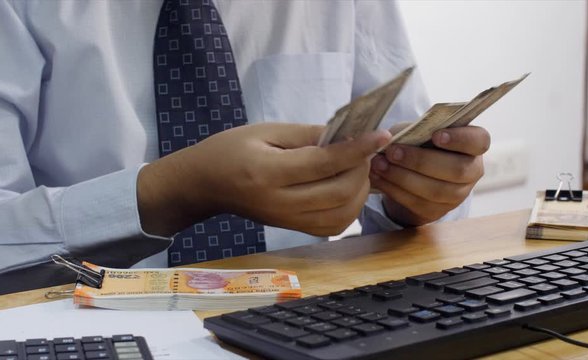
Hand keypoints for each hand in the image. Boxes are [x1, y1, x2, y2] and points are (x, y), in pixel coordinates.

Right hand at [138, 123, 390, 236]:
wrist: (206, 184)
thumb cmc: (232, 150)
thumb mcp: (266, 131)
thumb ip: (307, 134)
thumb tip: (347, 136)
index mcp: (268, 172)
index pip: (323, 163)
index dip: (357, 149)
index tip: (381, 135)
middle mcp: (280, 203)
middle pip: (338, 193)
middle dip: (362, 170)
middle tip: (364, 150)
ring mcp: (287, 221)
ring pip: (341, 215)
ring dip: (360, 192)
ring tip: (357, 169)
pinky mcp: (292, 229)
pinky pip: (332, 226)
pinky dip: (350, 209)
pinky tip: (348, 189)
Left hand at [369, 126, 489, 226]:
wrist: (411, 171)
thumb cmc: (418, 142)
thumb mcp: (418, 130)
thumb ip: (413, 130)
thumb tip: (391, 137)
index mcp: (474, 145)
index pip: (479, 141)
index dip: (460, 139)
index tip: (436, 135)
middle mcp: (472, 171)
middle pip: (456, 169)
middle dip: (421, 160)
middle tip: (392, 151)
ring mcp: (457, 194)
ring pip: (435, 190)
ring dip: (403, 177)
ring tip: (379, 165)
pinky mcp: (438, 211)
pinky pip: (417, 203)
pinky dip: (394, 190)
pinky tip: (377, 178)